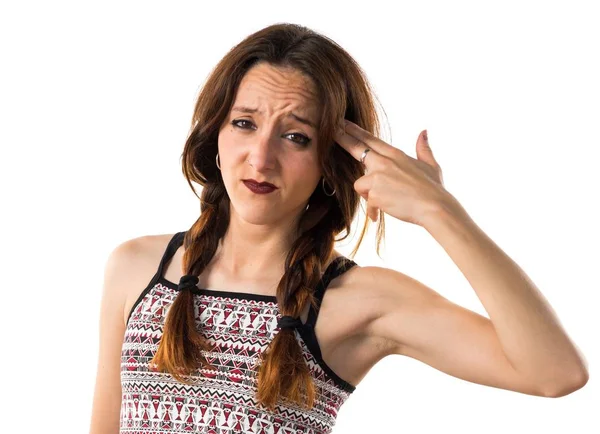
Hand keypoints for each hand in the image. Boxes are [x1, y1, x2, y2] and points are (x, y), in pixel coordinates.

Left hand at [335, 120, 450, 226]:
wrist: (434, 207)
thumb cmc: (434, 189)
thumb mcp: (431, 165)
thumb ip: (423, 149)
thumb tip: (424, 132)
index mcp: (395, 154)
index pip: (371, 140)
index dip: (355, 131)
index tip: (343, 123)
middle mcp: (384, 162)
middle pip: (357, 148)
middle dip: (342, 138)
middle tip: (331, 130)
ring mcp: (378, 176)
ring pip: (361, 184)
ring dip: (370, 194)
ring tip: (388, 201)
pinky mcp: (374, 193)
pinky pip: (367, 202)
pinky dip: (373, 209)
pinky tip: (382, 214)